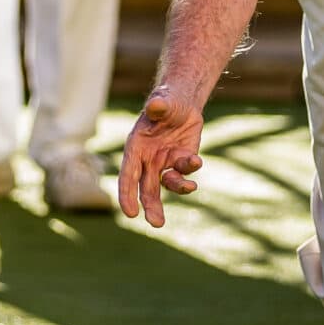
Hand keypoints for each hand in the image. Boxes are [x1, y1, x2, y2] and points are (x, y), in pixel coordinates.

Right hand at [118, 90, 205, 227]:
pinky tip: (196, 161)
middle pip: (146, 188)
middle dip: (151, 206)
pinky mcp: (180, 162)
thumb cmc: (166, 100)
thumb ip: (158, 105)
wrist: (182, 102)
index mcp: (135, 148)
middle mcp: (147, 160)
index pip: (127, 175)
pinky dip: (190, 171)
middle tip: (156, 224)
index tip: (130, 213)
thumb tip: (155, 105)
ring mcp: (164, 163)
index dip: (127, 194)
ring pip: (166, 185)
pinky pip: (184, 173)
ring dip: (177, 189)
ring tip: (190, 187)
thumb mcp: (163, 101)